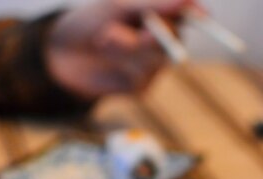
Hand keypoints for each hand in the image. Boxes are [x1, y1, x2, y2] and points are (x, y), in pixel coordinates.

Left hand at [46, 0, 196, 98]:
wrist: (60, 54)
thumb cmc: (90, 22)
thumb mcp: (118, 7)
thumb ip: (152, 4)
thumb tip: (186, 0)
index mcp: (159, 16)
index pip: (187, 15)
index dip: (197, 15)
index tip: (201, 16)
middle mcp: (161, 41)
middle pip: (177, 40)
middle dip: (161, 36)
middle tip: (145, 34)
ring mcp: (152, 66)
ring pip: (158, 61)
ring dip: (131, 48)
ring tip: (105, 38)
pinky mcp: (140, 87)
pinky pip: (142, 79)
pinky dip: (123, 67)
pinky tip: (105, 57)